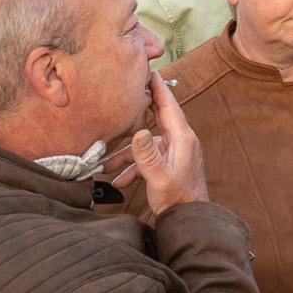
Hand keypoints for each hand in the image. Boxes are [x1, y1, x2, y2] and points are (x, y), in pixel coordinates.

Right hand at [116, 73, 208, 214]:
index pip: (169, 106)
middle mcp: (180, 142)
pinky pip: (147, 160)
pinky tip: (117, 182)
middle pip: (156, 119)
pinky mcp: (168, 165)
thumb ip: (147, 157)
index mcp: (182, 139)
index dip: (158, 88)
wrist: (189, 221)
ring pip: (145, 145)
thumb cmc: (179, 200)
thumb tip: (138, 132)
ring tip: (103, 166)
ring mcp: (174, 153)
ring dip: (125, 155)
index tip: (149, 71)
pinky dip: (132, 168)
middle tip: (123, 98)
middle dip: (137, 112)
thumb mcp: (159, 178)